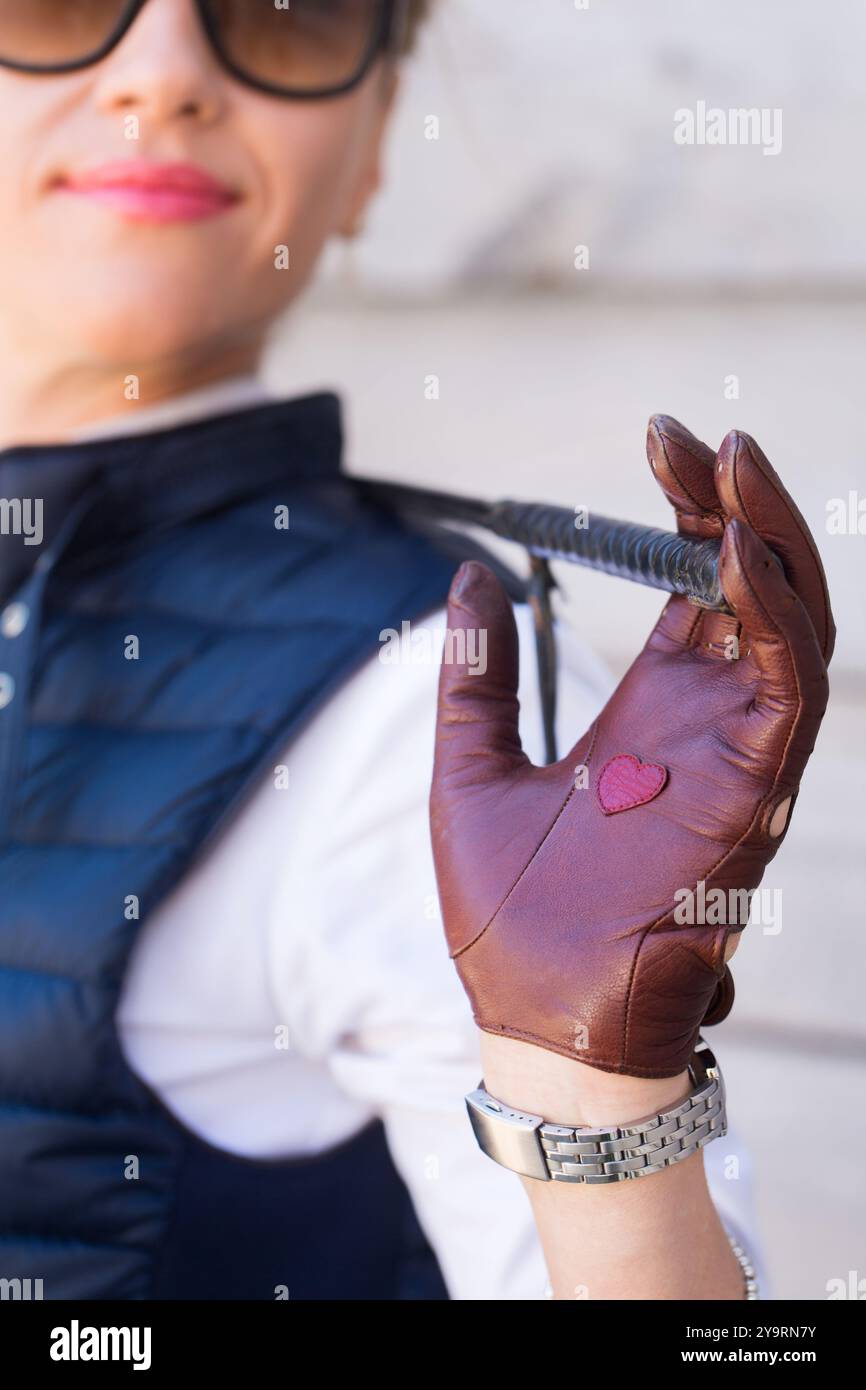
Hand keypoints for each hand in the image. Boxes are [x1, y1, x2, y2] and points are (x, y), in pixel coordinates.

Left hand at [430, 417, 833, 1078]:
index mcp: (653, 709)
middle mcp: (708, 721)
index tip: (658, 437)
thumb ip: (478, 671)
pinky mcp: (752, 791)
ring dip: (768, 539)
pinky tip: (733, 555)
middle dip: (732, 502)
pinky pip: (788, 688)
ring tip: (729, 461)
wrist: (529, 1013)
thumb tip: (467, 573)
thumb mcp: (469, 765)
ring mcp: (737, 753)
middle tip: (690, 435)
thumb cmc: (504, 910)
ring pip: (791, 623)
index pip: (694, 583)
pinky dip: (772, 616)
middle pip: (751, 585)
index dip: (687, 508)